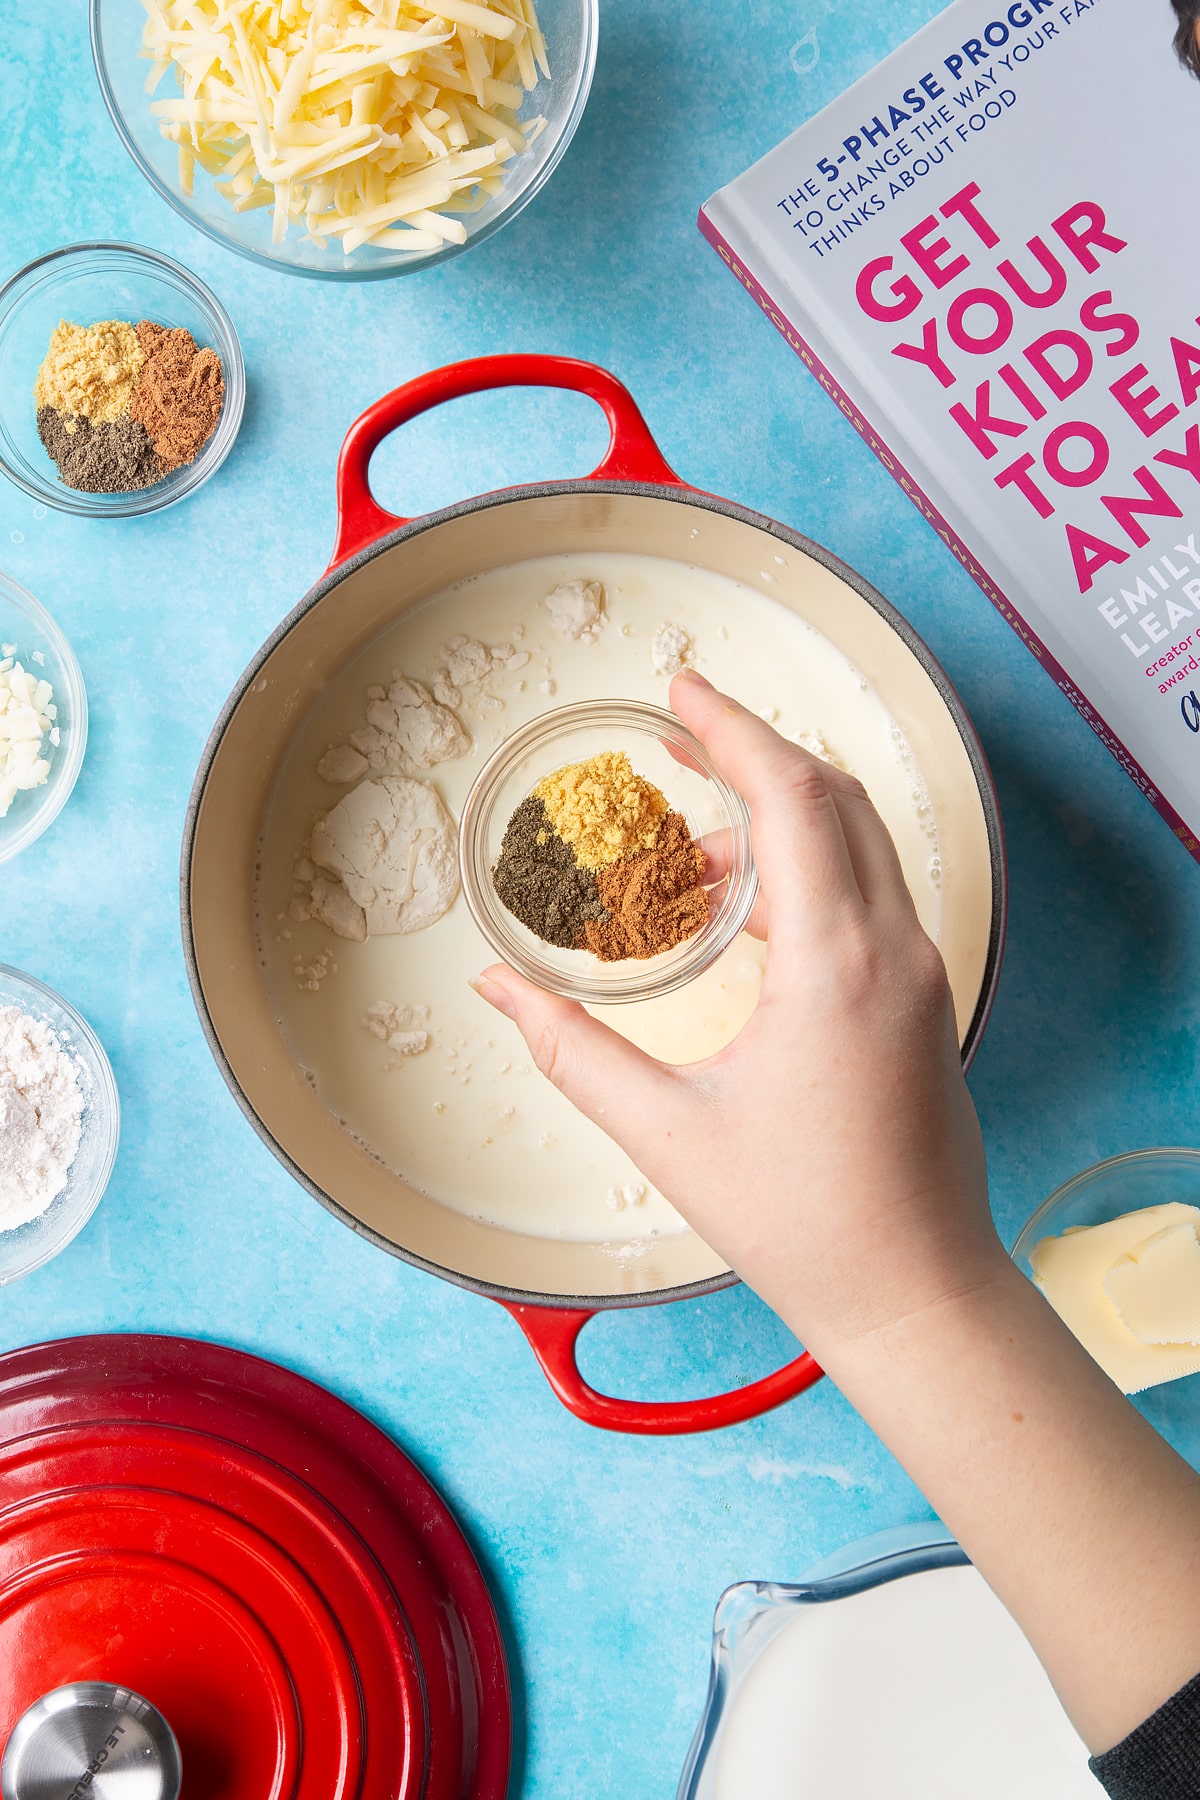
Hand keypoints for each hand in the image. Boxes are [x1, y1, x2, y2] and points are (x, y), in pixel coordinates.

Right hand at [471, 671, 1003, 1356]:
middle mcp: (894, 952)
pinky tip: (741, 918)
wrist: (916, 1292)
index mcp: (836, 965)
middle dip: (754, 754)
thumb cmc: (806, 1223)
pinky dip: (807, 873)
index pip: (792, 797)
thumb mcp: (667, 1133)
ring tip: (689, 863)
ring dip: (778, 821)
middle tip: (680, 739)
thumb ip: (570, 1051)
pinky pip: (869, 895)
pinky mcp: (923, 1001)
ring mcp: (920, 975)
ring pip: (859, 844)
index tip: (682, 689)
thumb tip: (496, 992)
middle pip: (835, 798)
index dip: (732, 728)